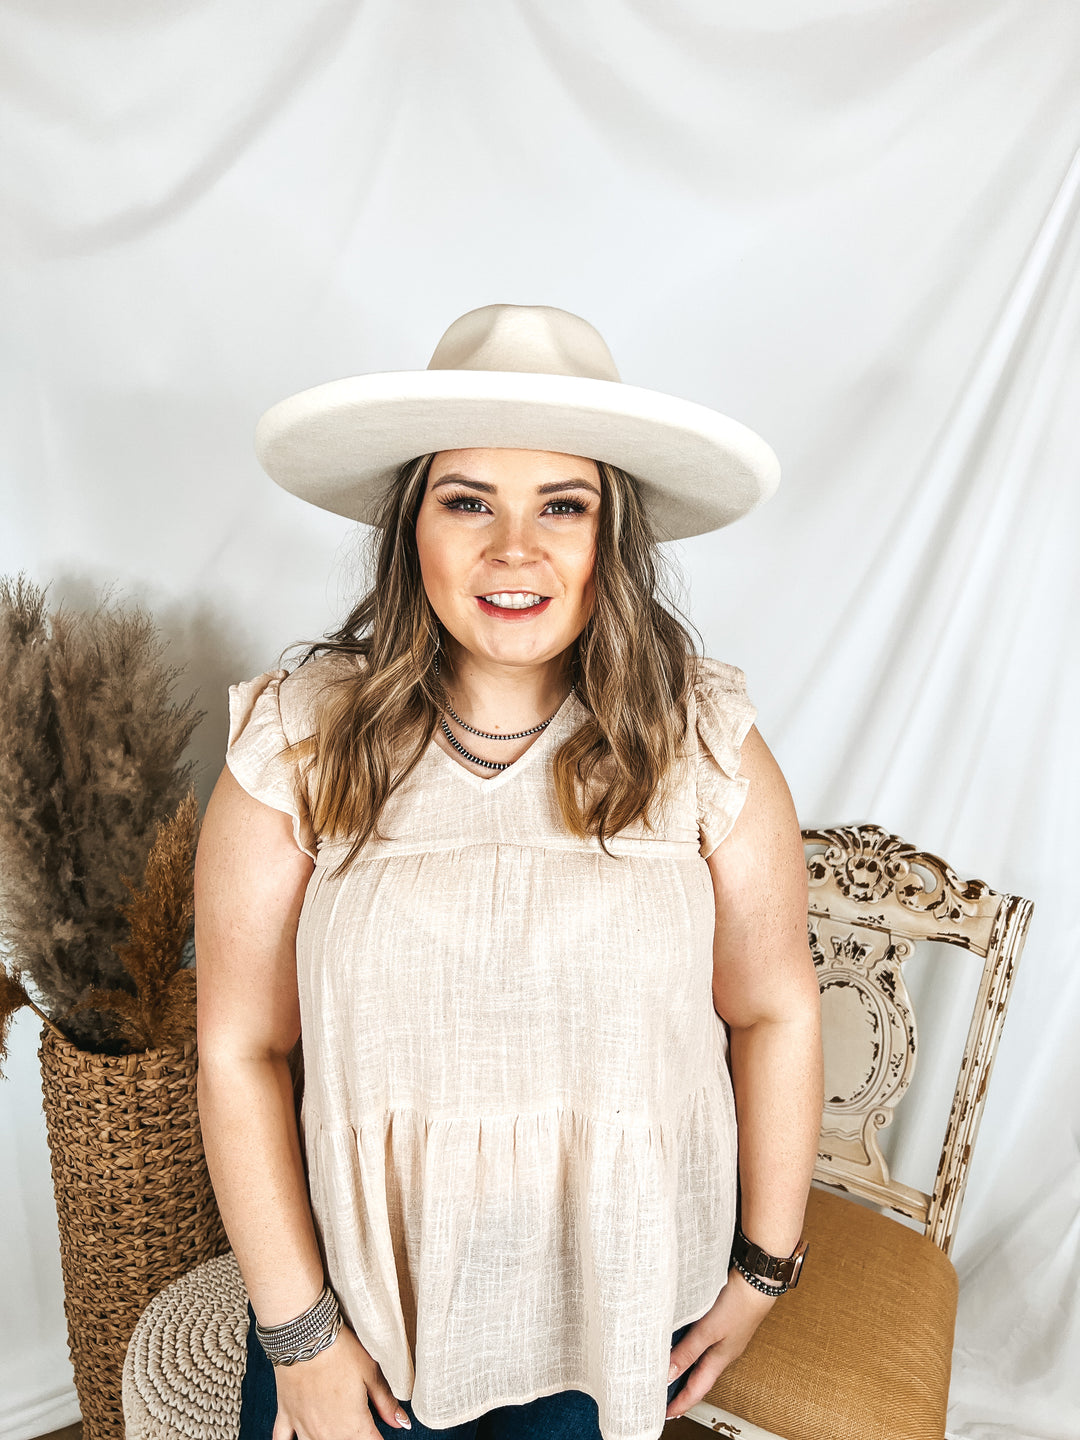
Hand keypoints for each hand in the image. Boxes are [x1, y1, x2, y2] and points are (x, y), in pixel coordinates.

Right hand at [271, 1320, 410, 1437]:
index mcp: (353, 1426)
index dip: (378, 1438)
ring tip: (335, 1430)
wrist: (305, 1336)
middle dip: (354, 1439)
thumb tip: (402, 1424)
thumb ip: (386, 1402)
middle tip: (358, 1424)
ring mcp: (303, 1427)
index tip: (378, 1432)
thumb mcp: (371, 1373)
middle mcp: (327, 1434)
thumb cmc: (340, 1351)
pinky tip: (299, 1438)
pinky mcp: (286, 1415)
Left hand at [664, 1268, 779, 1420]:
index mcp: (721, 1358)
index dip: (681, 1403)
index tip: (666, 1414)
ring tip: (669, 1372)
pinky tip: (682, 1340)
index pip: (697, 1389)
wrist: (757, 1277)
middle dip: (683, 1389)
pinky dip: (691, 1347)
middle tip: (664, 1397)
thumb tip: (669, 1374)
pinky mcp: (723, 1319)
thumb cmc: (739, 1304)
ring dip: (686, 1367)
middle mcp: (723, 1350)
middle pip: (700, 1376)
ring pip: (701, 1358)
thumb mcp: (708, 1330)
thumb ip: (688, 1351)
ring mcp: (725, 1335)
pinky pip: (703, 1341)